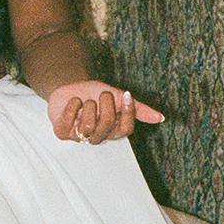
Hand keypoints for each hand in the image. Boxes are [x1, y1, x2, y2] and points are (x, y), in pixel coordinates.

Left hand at [47, 80, 163, 144]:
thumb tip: (161, 118)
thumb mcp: (118, 97)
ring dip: (89, 106)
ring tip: (86, 101)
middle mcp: (98, 136)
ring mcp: (79, 136)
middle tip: (102, 94)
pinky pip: (68, 123)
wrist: (70, 87)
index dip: (127, 113)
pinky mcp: (62, 132)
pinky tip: (74, 102)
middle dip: (105, 104)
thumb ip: (138, 108)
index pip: (126, 129)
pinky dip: (72, 107)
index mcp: (113, 130)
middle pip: (107, 125)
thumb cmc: (95, 94)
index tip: (125, 95)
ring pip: (89, 126)